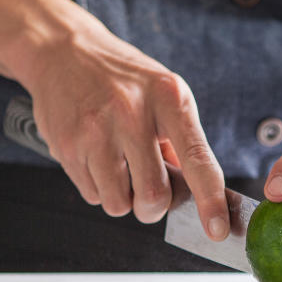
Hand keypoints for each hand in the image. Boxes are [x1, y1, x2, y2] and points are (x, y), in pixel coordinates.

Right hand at [15, 14, 228, 240]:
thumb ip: (182, 142)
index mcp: (169, 99)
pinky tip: (97, 158)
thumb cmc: (122, 78)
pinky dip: (99, 188)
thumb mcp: (165, 94)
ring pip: (119, 204)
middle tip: (149, 189)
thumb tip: (196, 194)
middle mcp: (132, 113)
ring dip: (124, 199)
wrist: (63, 51)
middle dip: (154, 206)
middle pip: (154, 195)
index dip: (211, 201)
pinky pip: (92, 195)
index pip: (198, 160)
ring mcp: (96, 131)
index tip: (218, 229)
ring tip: (120, 167)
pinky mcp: (67, 146)